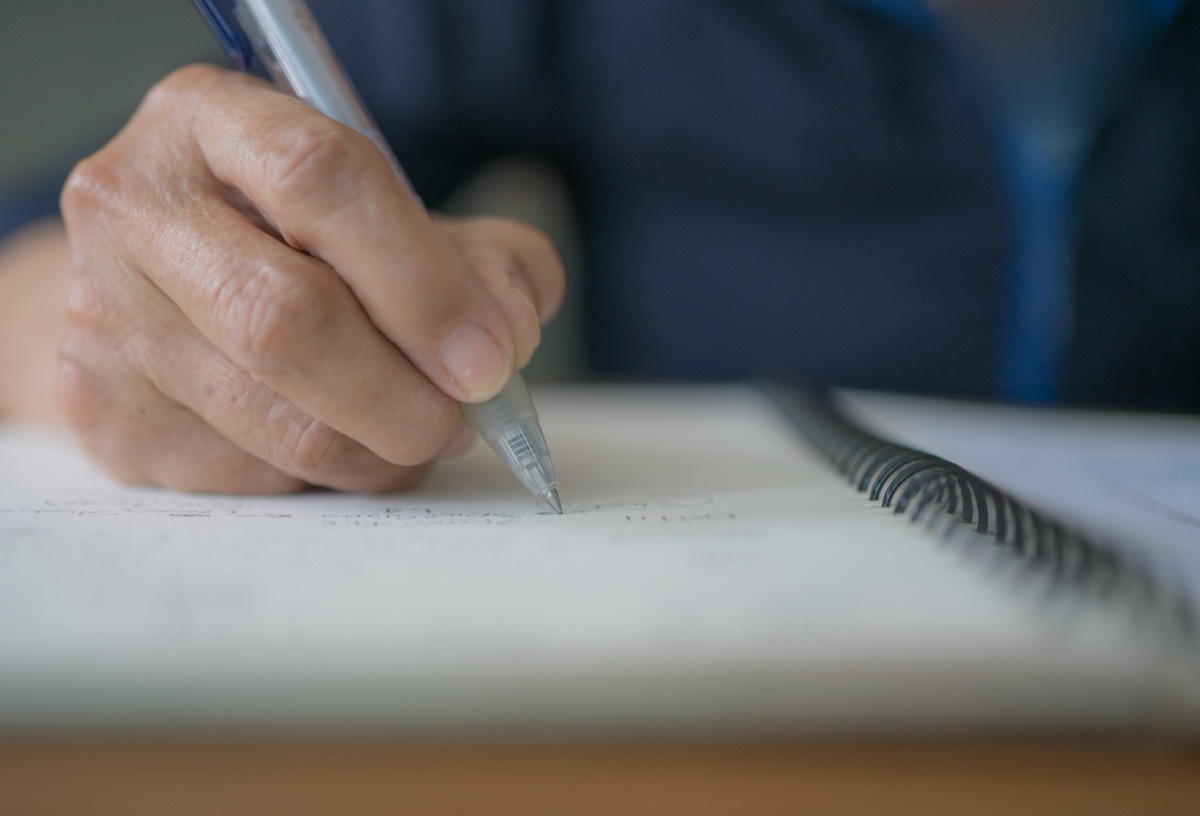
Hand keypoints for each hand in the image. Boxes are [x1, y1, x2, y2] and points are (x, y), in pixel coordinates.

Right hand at [55, 64, 562, 492]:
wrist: (156, 289)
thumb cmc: (299, 244)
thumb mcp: (398, 216)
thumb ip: (481, 258)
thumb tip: (508, 334)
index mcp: (211, 120)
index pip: (321, 181)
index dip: (423, 281)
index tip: (490, 355)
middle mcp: (136, 207)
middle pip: (287, 320)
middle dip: (405, 393)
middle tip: (465, 418)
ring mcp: (105, 317)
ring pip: (277, 424)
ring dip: (382, 451)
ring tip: (422, 432)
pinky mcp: (106, 416)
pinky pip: (254, 478)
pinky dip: (331, 478)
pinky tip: (345, 442)